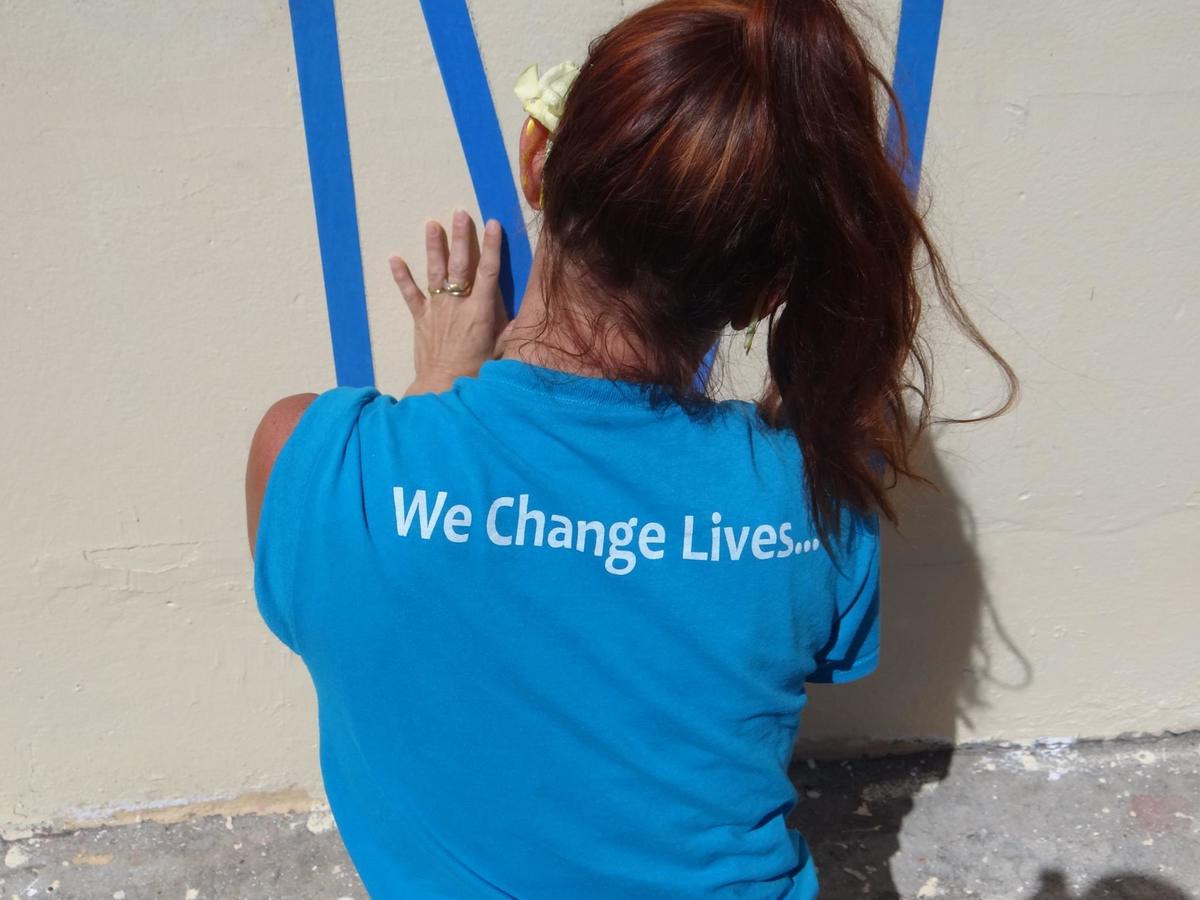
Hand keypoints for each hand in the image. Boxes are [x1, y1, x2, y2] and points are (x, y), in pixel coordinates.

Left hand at [389, 210, 509, 395]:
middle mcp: (457, 305)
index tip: (493, 224)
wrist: (441, 386)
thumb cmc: (475, 371)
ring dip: (434, 247)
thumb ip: (510, 330)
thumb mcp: (500, 351)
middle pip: (460, 265)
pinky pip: (410, 295)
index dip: (491, 247)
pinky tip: (394, 258)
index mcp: (480, 311)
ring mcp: (436, 310)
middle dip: (461, 237)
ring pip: (435, 273)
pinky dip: (402, 277)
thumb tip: (524, 316)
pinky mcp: (420, 319)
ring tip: (431, 224)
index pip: (488, 273)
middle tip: (460, 213)